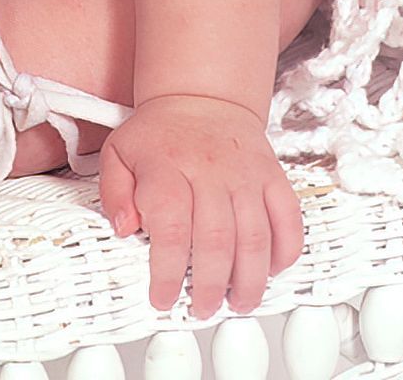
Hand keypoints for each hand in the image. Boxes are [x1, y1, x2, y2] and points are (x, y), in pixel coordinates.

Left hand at [98, 94, 304, 316]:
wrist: (200, 95)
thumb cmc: (159, 133)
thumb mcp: (119, 153)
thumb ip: (114, 192)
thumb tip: (123, 227)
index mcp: (168, 167)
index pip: (171, 229)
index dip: (168, 273)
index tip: (163, 297)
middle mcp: (210, 171)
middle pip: (216, 241)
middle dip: (210, 286)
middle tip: (201, 307)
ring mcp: (245, 174)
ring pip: (256, 237)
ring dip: (249, 280)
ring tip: (237, 302)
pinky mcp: (272, 176)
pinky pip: (288, 218)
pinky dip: (285, 251)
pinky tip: (272, 270)